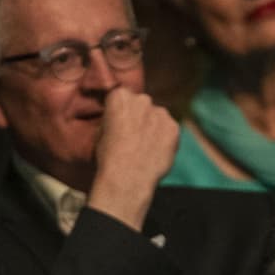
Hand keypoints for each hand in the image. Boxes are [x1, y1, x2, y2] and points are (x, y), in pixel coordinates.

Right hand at [87, 87, 179, 232]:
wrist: (127, 178)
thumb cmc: (109, 158)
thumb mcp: (101, 132)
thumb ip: (114, 119)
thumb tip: (121, 119)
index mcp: (119, 96)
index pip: (123, 97)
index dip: (123, 112)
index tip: (121, 125)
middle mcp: (142, 99)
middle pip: (142, 104)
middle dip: (140, 117)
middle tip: (134, 137)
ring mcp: (160, 112)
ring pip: (158, 116)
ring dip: (153, 127)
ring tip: (145, 148)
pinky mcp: (174, 127)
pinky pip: (169, 129)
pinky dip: (165, 139)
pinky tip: (155, 152)